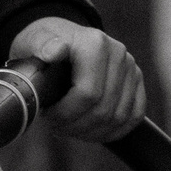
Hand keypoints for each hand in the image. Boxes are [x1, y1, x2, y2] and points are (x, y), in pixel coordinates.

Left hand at [8, 17, 146, 143]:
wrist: (61, 38)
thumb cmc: (44, 44)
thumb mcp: (33, 39)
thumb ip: (39, 44)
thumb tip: (53, 52)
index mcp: (95, 43)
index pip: (88, 93)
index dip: (66, 114)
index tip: (47, 116)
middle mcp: (118, 53)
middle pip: (103, 109)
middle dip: (76, 126)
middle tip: (56, 126)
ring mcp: (131, 68)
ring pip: (118, 117)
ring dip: (92, 132)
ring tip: (70, 128)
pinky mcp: (137, 81)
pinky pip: (134, 116)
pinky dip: (113, 131)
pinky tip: (92, 132)